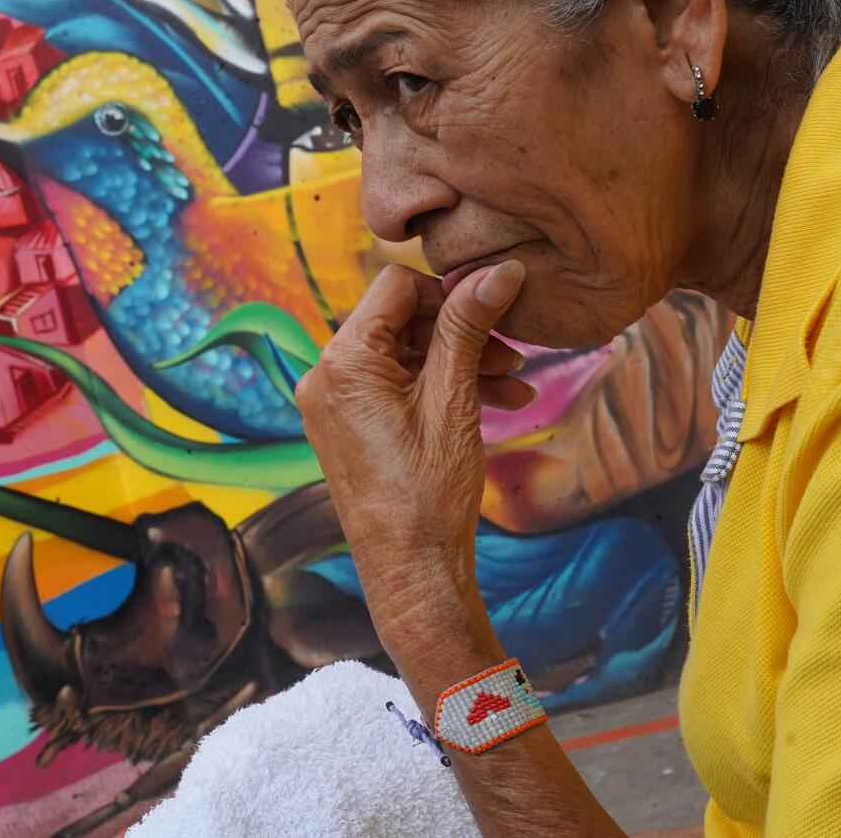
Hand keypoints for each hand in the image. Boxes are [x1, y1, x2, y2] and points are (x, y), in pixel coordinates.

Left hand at [294, 261, 532, 594]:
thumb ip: (468, 327)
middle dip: (461, 331)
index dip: (450, 292)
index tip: (496, 311)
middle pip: (400, 319)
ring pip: (403, 354)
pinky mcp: (346, 425)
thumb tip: (499, 269)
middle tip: (514, 353)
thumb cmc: (430, 493)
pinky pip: (394, 385)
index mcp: (342, 361)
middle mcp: (324, 375)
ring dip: (459, 361)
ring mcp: (332, 402)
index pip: (396, 286)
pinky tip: (493, 401)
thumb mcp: (454, 400)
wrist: (411, 572)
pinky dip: (438, 387)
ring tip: (516, 383)